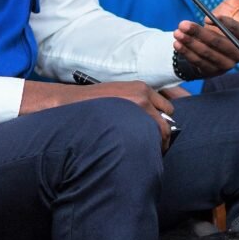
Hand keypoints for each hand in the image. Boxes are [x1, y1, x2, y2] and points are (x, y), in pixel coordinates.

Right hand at [20, 79, 173, 149]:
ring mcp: (140, 106)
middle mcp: (143, 94)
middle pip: (167, 118)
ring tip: (150, 151)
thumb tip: (149, 122)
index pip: (166, 106)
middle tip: (157, 145)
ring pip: (162, 129)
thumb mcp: (116, 96)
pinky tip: (142, 150)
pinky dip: (151, 145)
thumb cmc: (91, 104)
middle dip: (163, 132)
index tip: (159, 131)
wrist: (71, 103)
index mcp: (140, 88)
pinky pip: (152, 135)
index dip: (163, 120)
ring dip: (159, 140)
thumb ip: (134, 104)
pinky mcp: (133, 117)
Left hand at [173, 0, 238, 77]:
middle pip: (221, 44)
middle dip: (200, 34)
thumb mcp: (234, 5)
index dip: (224, 24)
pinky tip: (177, 44)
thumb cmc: (223, 18)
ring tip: (177, 32)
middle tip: (182, 24)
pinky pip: (200, 63)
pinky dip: (187, 53)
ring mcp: (226, 64)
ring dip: (191, 43)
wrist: (208, 38)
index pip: (237, 31)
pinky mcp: (213, 71)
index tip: (208, 17)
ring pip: (208, 54)